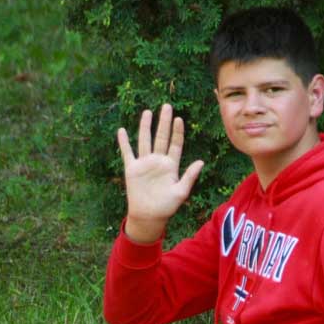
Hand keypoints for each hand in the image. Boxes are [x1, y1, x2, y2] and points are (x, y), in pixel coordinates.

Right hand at [117, 104, 203, 243]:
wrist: (149, 216)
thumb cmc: (167, 207)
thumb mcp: (181, 192)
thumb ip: (190, 176)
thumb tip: (201, 161)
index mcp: (171, 166)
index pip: (175, 144)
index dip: (177, 132)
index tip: (179, 119)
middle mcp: (158, 161)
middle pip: (161, 137)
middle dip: (164, 122)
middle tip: (166, 106)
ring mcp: (144, 163)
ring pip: (145, 141)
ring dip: (146, 127)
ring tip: (147, 112)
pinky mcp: (132, 169)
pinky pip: (127, 152)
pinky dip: (124, 142)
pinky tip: (122, 130)